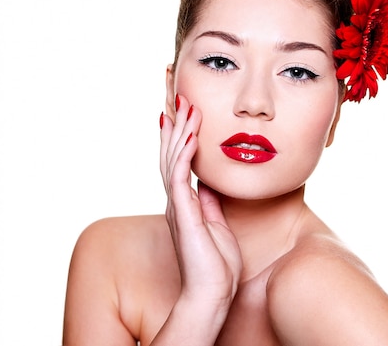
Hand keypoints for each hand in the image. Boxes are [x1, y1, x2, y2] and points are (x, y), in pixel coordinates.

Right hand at [159, 95, 242, 313]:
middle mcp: (176, 199)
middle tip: (178, 94)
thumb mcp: (216, 224)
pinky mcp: (182, 213)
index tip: (184, 109)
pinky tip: (190, 135)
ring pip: (173, 159)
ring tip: (186, 105)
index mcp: (185, 201)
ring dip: (180, 131)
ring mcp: (177, 205)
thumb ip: (209, 203)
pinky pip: (180, 177)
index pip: (179, 159)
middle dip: (175, 122)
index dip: (180, 133)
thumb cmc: (216, 264)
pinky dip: (184, 154)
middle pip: (171, 152)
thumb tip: (209, 184)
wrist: (211, 294)